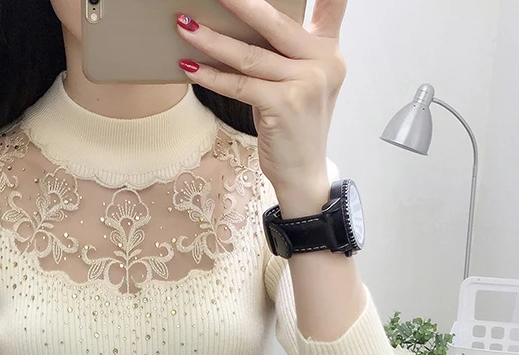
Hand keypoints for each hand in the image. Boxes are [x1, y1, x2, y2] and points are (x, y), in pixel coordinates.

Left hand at [176, 0, 347, 194]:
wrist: (303, 174)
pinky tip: (190, 68)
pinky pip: (239, 85)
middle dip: (239, 3)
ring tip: (184, 26)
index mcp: (329, 50)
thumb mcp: (301, 84)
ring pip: (249, 55)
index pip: (333, 3)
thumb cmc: (294, 129)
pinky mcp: (284, 106)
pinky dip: (211, 76)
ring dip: (210, 40)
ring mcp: (305, 84)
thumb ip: (287, 54)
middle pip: (275, 22)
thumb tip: (243, 27)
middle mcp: (323, 63)